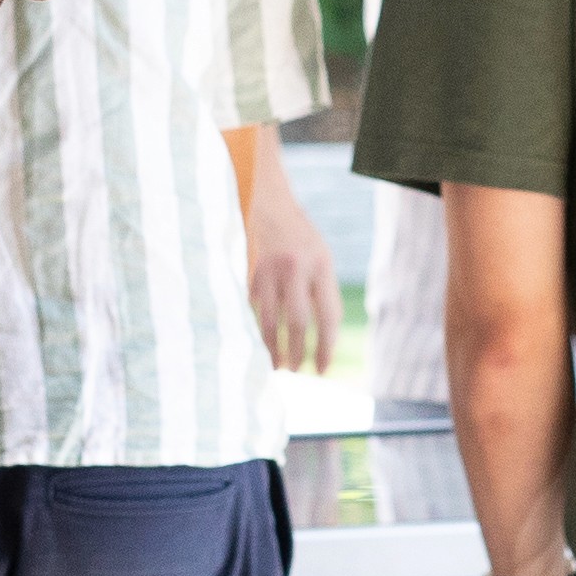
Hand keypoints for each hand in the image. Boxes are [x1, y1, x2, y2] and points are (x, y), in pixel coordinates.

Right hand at [245, 191, 340, 374]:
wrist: (269, 204)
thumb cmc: (302, 240)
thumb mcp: (321, 260)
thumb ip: (323, 293)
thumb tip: (326, 339)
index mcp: (321, 264)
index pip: (327, 316)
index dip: (326, 347)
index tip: (323, 370)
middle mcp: (296, 267)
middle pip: (298, 322)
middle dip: (298, 352)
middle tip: (297, 372)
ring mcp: (269, 270)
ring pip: (269, 320)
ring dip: (273, 348)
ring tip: (277, 367)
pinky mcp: (248, 273)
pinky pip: (253, 310)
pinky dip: (256, 330)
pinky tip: (258, 344)